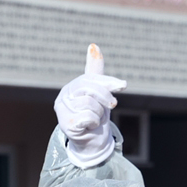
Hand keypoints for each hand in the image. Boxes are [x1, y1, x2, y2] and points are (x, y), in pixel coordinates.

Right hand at [54, 44, 126, 165]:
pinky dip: (93, 123)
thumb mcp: (99, 92)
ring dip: (98, 114)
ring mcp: (62, 111)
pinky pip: (88, 117)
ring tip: (95, 119)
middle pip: (89, 89)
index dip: (108, 82)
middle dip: (105, 97)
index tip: (123, 86)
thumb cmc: (95, 115)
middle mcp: (63, 97)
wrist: (92, 142)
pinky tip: (89, 126)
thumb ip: (95, 70)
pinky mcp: (66, 124)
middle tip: (113, 105)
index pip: (90, 79)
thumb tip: (93, 45)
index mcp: (70, 87)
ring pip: (89, 104)